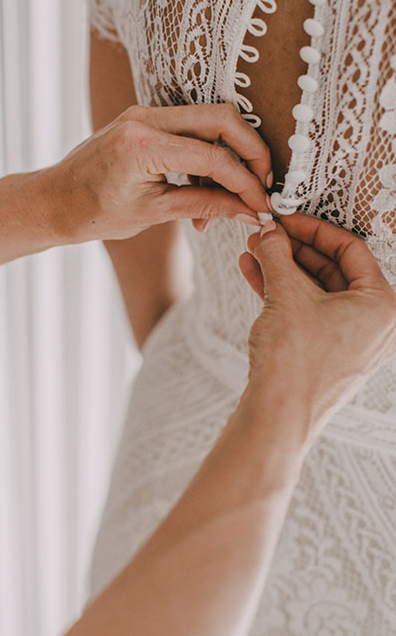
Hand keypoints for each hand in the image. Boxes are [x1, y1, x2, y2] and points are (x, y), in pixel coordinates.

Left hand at [48, 103, 271, 242]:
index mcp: (141, 143)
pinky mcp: (145, 119)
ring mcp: (144, 113)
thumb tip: (248, 210)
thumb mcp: (152, 213)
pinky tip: (204, 192)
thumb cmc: (92, 212)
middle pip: (221, 118)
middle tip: (262, 186)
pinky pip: (190, 129)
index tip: (262, 203)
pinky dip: (206, 156)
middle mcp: (144, 117)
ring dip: (227, 158)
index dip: (245, 181)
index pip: (213, 155)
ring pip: (209, 121)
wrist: (54, 200)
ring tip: (225, 203)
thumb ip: (204, 206)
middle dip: (250, 152)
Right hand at [239, 215, 395, 435]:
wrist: (278, 415)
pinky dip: (283, 291)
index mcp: (382, 305)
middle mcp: (374, 323)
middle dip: (293, 249)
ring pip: (316, 290)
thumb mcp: (285, 294)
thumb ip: (277, 255)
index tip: (287, 220)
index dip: (314, 229)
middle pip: (333, 268)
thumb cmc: (295, 363)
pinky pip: (308, 310)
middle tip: (267, 234)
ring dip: (283, 268)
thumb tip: (269, 233)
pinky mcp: (328, 351)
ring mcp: (351, 338)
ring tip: (254, 250)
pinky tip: (254, 272)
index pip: (351, 249)